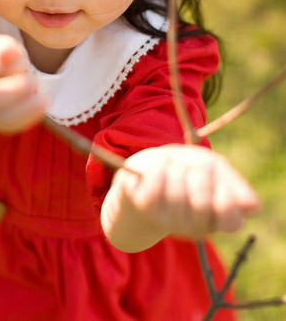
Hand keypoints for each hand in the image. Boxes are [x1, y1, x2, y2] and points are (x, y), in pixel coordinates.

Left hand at [115, 144, 259, 238]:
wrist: (143, 174)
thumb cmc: (183, 170)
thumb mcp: (212, 169)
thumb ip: (233, 185)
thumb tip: (253, 207)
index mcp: (216, 218)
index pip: (231, 219)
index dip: (224, 196)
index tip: (215, 179)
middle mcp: (193, 227)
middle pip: (201, 198)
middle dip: (196, 172)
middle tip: (189, 169)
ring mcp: (166, 220)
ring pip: (176, 189)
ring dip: (174, 167)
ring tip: (170, 168)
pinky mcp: (141, 207)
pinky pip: (154, 185)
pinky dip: (156, 168)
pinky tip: (153, 170)